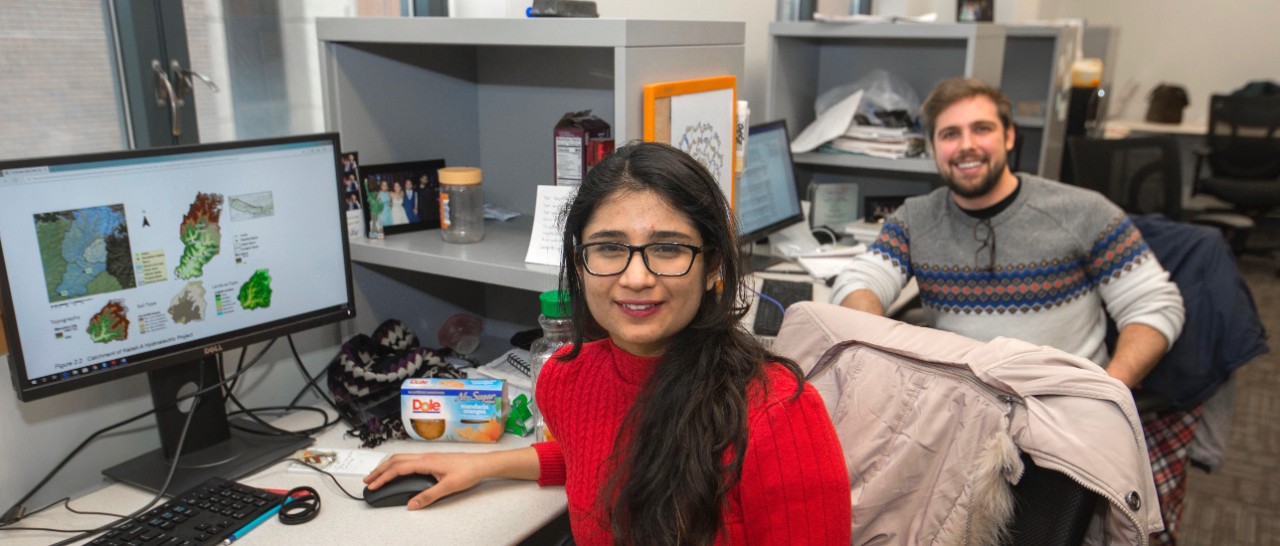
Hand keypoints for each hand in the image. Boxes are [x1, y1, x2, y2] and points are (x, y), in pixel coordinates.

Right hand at [364, 452, 487, 508]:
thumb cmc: (468, 472)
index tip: (373, 485)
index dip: (383, 477)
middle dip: (380, 470)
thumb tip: (412, 504)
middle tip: (368, 480)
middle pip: (396, 460)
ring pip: (401, 458)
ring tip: (378, 475)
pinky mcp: (432, 459)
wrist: (482, 464)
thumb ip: (429, 496)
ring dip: (387, 466)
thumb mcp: (448, 487)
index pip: (398, 468)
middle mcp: (425, 456)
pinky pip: (409, 459)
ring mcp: (428, 456)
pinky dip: (397, 464)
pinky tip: (397, 471)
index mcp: (426, 462)